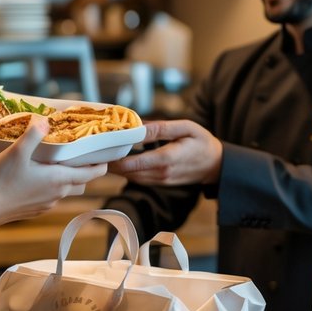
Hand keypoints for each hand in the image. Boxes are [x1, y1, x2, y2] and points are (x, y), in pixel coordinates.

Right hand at [0, 119, 106, 235]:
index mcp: (59, 179)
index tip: (105, 155)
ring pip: (67, 191)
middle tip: (81, 155)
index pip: (92, 173)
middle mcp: (58, 194)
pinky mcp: (36, 210)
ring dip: (69, 179)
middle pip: (82, 182)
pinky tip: (40, 179)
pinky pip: (53, 198)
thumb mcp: (17, 152)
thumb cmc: (2, 180)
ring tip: (60, 165)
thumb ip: (33, 135)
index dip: (101, 164)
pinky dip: (54, 188)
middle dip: (86, 170)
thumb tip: (45, 121)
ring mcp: (48, 204)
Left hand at [107, 119, 221, 185]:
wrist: (216, 164)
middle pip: (128, 172)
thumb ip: (160, 129)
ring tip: (104, 153)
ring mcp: (161, 181)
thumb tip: (137, 127)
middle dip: (111, 162)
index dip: (115, 158)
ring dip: (117, 168)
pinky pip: (138, 178)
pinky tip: (120, 159)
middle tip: (95, 150)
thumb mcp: (185, 128)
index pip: (134, 163)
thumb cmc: (201, 141)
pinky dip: (128, 170)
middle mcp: (162, 173)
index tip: (101, 149)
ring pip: (131, 177)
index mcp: (167, 159)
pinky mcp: (160, 183)